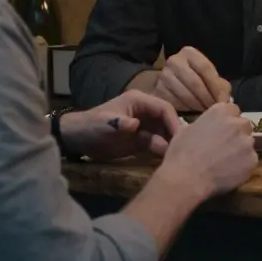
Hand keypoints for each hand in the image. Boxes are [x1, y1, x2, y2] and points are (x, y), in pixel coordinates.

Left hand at [60, 91, 180, 161]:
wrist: (77, 139)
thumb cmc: (91, 126)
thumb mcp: (104, 124)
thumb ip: (119, 123)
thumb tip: (135, 125)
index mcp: (140, 101)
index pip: (164, 108)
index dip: (173, 121)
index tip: (181, 137)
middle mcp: (145, 111)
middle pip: (168, 120)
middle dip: (176, 133)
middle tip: (184, 148)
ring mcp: (144, 126)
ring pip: (164, 133)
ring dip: (171, 143)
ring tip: (178, 156)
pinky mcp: (140, 139)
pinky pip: (157, 143)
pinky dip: (163, 150)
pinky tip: (168, 159)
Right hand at [152, 46, 231, 111]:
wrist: (173, 84)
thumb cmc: (197, 80)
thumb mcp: (210, 78)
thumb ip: (221, 87)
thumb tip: (225, 102)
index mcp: (189, 53)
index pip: (205, 68)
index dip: (216, 87)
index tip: (224, 102)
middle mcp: (174, 61)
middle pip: (195, 82)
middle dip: (207, 99)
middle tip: (215, 111)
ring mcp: (163, 75)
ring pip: (185, 95)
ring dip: (198, 107)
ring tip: (205, 113)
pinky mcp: (157, 91)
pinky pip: (174, 103)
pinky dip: (185, 110)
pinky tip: (192, 113)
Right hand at [159, 103, 256, 200]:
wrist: (187, 178)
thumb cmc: (181, 153)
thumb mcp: (187, 129)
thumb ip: (204, 123)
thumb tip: (206, 126)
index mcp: (222, 111)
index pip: (233, 110)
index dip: (227, 121)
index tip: (221, 131)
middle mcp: (238, 123)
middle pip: (244, 125)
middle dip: (237, 134)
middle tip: (224, 147)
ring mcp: (248, 142)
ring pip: (248, 144)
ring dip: (240, 150)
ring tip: (225, 162)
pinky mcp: (252, 160)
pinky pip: (250, 160)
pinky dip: (242, 166)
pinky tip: (229, 173)